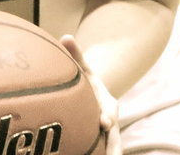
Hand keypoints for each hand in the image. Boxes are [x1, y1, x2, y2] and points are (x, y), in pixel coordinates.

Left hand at [61, 35, 120, 154]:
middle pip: (114, 139)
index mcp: (107, 104)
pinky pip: (101, 153)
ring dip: (108, 154)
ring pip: (110, 150)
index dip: (107, 117)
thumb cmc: (87, 82)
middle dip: (113, 148)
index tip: (103, 122)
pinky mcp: (100, 147)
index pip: (110, 112)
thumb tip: (65, 36)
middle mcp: (110, 123)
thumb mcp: (84, 68)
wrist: (96, 97)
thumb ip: (77, 54)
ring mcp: (107, 138)